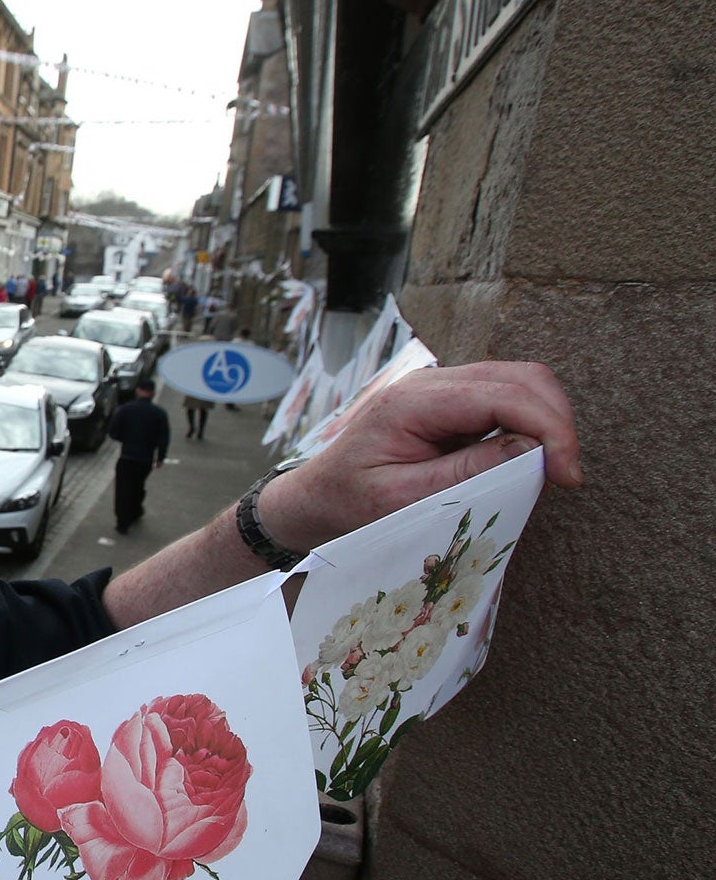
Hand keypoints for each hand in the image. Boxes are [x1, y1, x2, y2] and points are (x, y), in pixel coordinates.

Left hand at [261, 361, 580, 550]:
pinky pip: (504, 402)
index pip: (503, 394)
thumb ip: (465, 474)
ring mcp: (441, 389)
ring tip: (548, 472)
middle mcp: (430, 383)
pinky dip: (528, 426)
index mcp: (413, 402)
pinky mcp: (450, 404)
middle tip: (565, 476)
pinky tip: (526, 462)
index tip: (567, 475)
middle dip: (557, 422)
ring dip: (546, 422)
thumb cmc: (346, 502)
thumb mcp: (401, 499)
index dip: (549, 428)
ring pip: (520, 384)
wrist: (313, 498)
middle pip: (522, 377)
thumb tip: (532, 450)